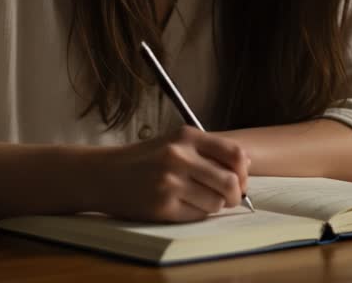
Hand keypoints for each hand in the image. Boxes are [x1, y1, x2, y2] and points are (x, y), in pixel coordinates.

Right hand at [96, 126, 249, 221]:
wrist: (105, 174)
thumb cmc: (144, 159)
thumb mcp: (174, 142)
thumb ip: (209, 150)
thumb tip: (246, 162)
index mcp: (186, 136)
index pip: (234, 153)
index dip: (244, 171)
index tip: (240, 179)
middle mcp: (179, 156)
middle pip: (230, 182)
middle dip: (235, 195)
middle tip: (228, 198)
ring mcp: (170, 182)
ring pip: (216, 202)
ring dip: (213, 205)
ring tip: (196, 199)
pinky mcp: (162, 206)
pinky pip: (197, 215)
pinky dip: (196, 213)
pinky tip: (181, 205)